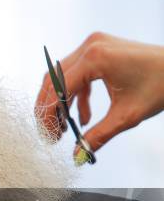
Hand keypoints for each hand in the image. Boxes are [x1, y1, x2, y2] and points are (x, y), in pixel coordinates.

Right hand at [35, 32, 163, 160]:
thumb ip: (98, 136)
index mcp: (95, 58)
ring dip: (60, 103)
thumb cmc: (160, 87)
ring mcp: (93, 45)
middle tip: (50, 134)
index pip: (58, 88)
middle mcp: (90, 46)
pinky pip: (77, 74)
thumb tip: (78, 156)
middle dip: (49, 109)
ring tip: (63, 128)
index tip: (49, 136)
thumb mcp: (127, 116)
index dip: (49, 114)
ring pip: (61, 77)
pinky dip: (76, 96)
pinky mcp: (97, 49)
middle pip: (54, 80)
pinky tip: (83, 118)